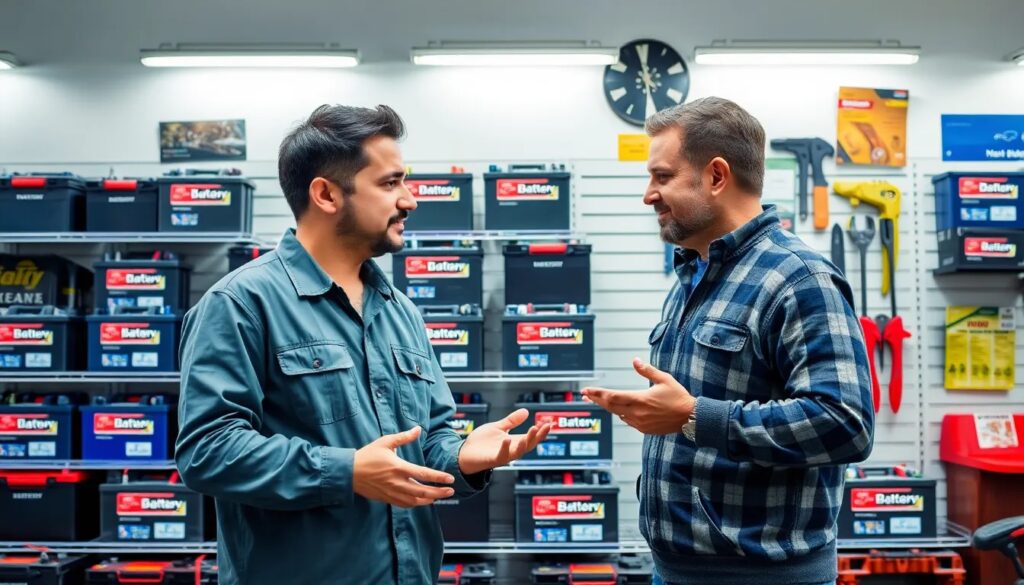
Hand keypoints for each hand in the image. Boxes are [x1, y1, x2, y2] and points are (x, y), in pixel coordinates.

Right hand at [353, 426, 455, 507]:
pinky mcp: (386, 498)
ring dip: (429, 500)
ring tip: (439, 497)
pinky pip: (404, 504)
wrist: (349, 472)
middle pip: (422, 491)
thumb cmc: (368, 455)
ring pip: (415, 501)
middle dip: (439, 492)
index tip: (450, 479)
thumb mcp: (385, 442)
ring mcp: (391, 492)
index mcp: (398, 467)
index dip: (438, 477)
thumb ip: (404, 437)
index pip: (423, 474)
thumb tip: (418, 429)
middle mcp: (397, 482)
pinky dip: (416, 504)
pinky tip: (422, 501)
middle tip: (450, 491)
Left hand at [458, 408, 551, 474]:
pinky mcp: (492, 459)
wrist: (463, 453)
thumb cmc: (480, 443)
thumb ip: (511, 421)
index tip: (550, 423)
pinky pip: (501, 456)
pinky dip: (505, 449)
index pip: (531, 438)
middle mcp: (511, 450)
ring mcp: (502, 456)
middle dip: (538, 436)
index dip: (541, 432)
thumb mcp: (497, 427)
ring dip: (526, 442)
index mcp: (513, 442)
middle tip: (545, 426)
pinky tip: (507, 439)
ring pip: (518, 451)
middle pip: (529, 445)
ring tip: (533, 430)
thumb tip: (525, 411)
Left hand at [581, 358, 695, 434]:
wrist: (690, 418)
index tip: (587, 390)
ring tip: (598, 399)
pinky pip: (627, 421)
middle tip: (585, 394)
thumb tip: (635, 360)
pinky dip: (620, 414)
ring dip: (607, 407)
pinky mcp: (644, 429)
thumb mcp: (664, 379)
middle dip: (596, 399)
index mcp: (640, 399)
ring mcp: (640, 423)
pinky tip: (617, 410)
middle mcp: (637, 413)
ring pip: (617, 414)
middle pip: (610, 406)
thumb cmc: (678, 397)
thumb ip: (647, 370)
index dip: (597, 393)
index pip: (612, 396)